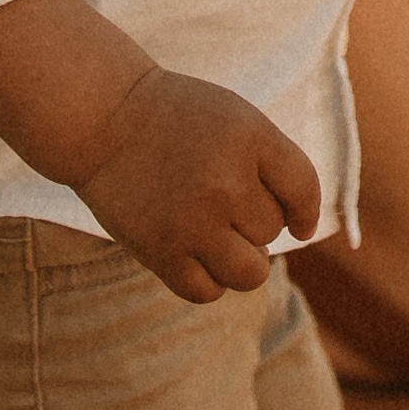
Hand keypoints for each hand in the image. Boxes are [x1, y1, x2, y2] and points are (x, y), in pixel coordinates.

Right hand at [73, 62, 324, 300]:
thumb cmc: (179, 121)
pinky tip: (192, 251)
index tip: (297, 223)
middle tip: (217, 196)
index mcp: (250, 138)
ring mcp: (192, 221)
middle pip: (271, 230)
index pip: (304, 190)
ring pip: (250, 273)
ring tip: (217, 236)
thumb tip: (302, 233)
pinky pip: (207, 291)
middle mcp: (225, 182)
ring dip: (240, 260)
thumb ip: (278, 166)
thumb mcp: (237, 120)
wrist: (104, 118)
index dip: (304, 212)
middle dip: (252, 219)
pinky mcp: (161, 252)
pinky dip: (207, 279)